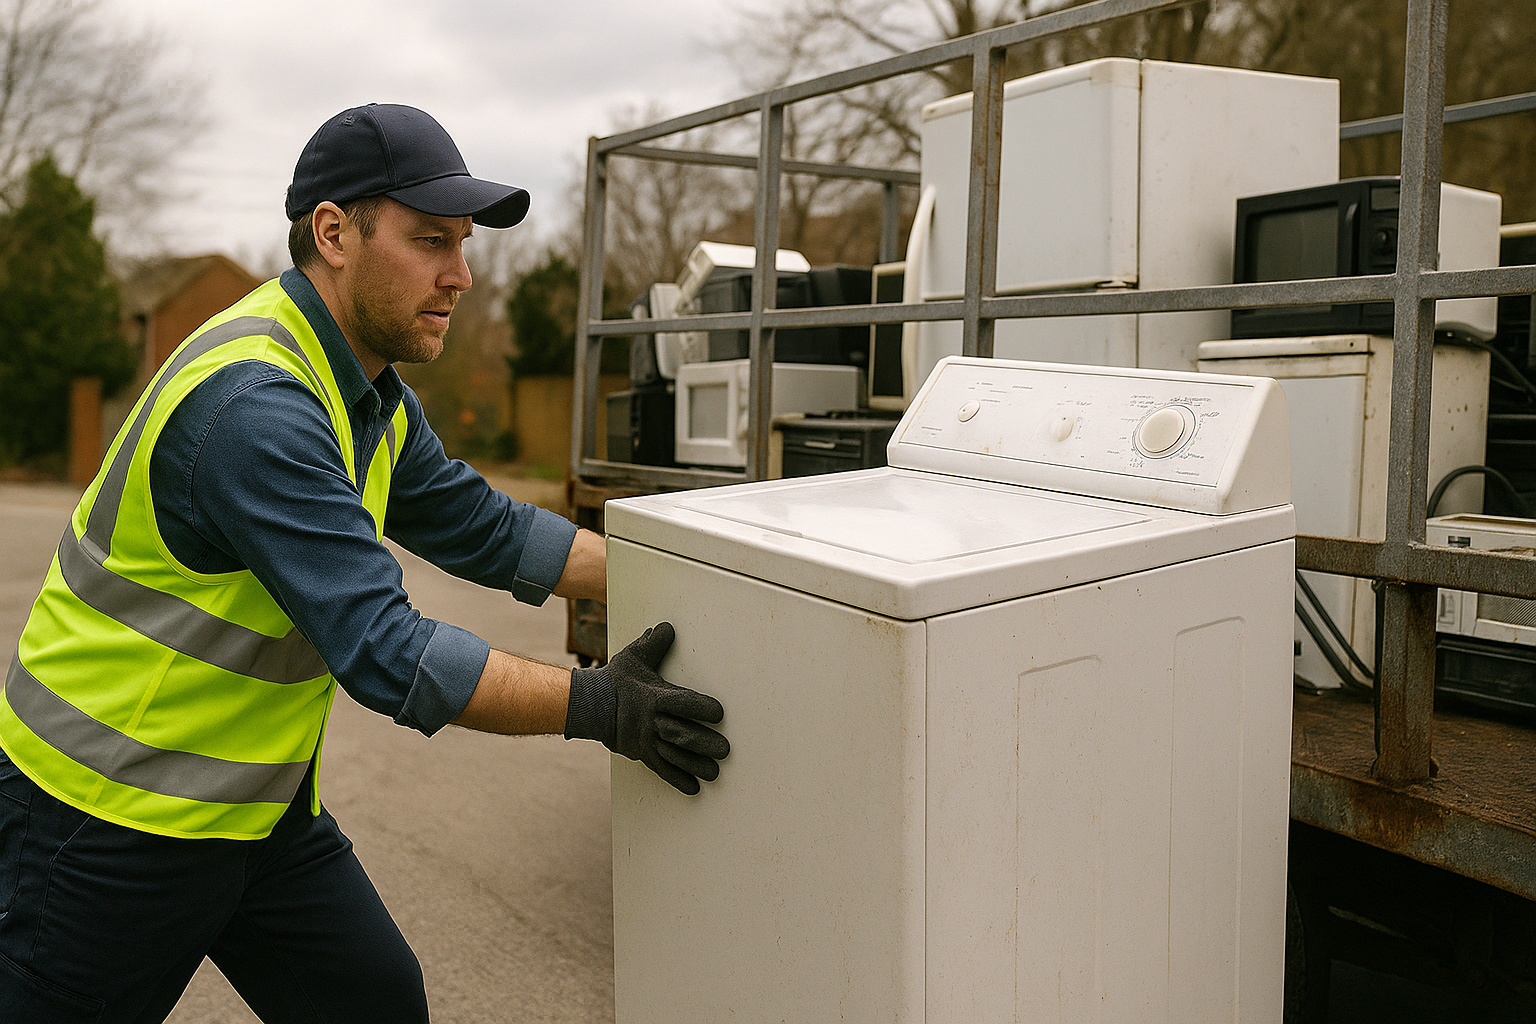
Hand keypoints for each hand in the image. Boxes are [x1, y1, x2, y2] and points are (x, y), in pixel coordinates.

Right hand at [565, 622, 728, 794]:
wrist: (589, 706)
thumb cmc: (617, 679)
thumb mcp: (634, 656)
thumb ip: (654, 643)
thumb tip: (667, 627)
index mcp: (653, 696)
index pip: (681, 702)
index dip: (700, 707)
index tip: (719, 713)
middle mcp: (651, 721)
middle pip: (680, 734)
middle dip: (703, 743)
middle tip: (725, 750)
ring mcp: (646, 740)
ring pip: (673, 756)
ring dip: (695, 765)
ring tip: (715, 772)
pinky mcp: (642, 754)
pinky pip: (661, 770)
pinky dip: (677, 780)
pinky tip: (694, 788)